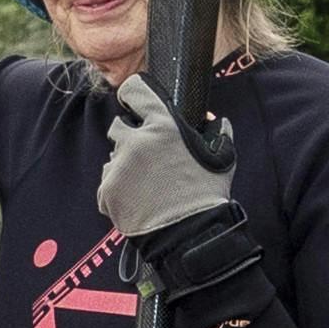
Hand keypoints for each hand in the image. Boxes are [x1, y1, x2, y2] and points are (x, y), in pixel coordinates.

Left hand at [95, 75, 236, 238]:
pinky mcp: (107, 190)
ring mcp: (119, 166)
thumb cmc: (206, 196)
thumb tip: (214, 121)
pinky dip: (117, 191)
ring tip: (146, 186)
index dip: (133, 97)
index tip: (134, 105)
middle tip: (147, 159)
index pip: (134, 91)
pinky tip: (138, 201)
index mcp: (164, 125)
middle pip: (118, 128)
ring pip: (112, 159)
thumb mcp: (221, 156)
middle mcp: (137, 141)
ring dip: (124, 167)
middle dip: (130, 139)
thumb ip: (216, 132)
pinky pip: (106, 184)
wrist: (191, 236)